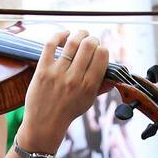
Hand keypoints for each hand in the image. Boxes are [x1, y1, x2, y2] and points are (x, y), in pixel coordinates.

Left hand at [16, 30, 110, 152]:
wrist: (44, 124)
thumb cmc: (68, 112)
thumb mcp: (89, 101)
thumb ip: (102, 87)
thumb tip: (115, 76)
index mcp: (89, 86)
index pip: (102, 55)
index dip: (102, 49)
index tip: (99, 51)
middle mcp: (74, 78)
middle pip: (89, 45)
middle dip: (92, 39)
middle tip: (91, 41)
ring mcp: (57, 73)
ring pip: (72, 42)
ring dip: (79, 33)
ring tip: (81, 33)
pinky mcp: (42, 70)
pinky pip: (51, 45)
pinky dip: (59, 35)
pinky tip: (65, 34)